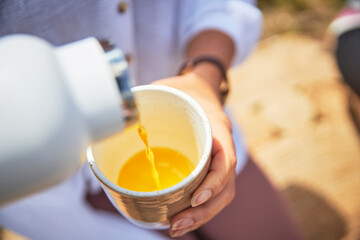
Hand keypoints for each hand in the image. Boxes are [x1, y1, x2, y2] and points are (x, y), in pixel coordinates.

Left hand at [152, 71, 236, 237]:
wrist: (200, 90)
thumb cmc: (184, 91)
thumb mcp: (168, 87)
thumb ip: (147, 98)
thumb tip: (116, 113)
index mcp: (218, 129)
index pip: (225, 161)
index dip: (214, 183)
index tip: (195, 198)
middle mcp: (222, 148)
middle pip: (225, 188)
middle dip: (203, 211)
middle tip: (176, 225)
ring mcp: (218, 160)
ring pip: (220, 195)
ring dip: (201, 216)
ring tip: (176, 227)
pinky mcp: (208, 167)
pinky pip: (210, 191)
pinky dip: (198, 208)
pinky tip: (180, 216)